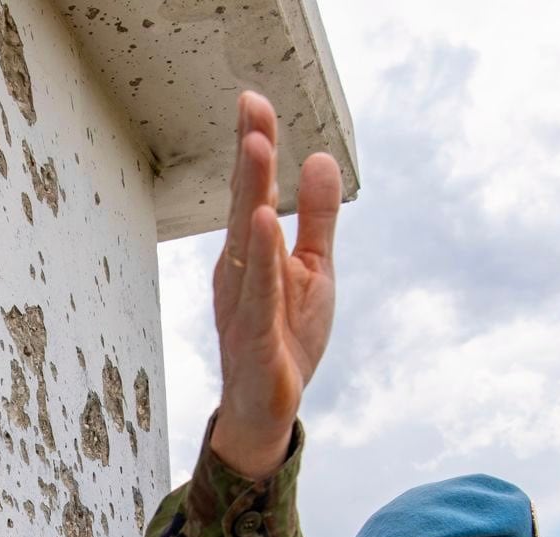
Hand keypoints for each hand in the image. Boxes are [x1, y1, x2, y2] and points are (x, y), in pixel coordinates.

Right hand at [209, 91, 342, 479]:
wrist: (269, 411)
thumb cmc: (286, 339)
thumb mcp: (314, 271)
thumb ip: (318, 219)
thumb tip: (321, 158)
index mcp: (250, 254)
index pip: (251, 191)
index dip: (254, 146)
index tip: (255, 101)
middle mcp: (237, 273)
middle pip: (243, 205)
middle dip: (248, 156)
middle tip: (251, 107)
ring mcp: (242, 305)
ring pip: (246, 243)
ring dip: (251, 194)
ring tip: (258, 148)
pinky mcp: (256, 338)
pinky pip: (258, 293)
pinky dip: (261, 259)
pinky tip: (263, 224)